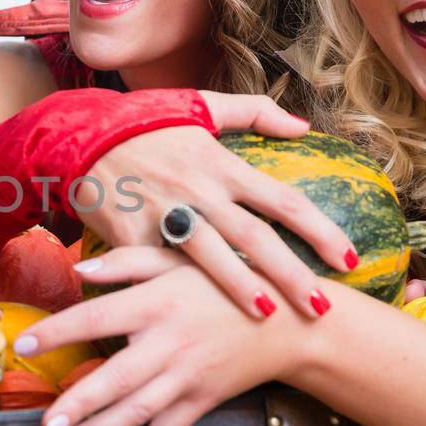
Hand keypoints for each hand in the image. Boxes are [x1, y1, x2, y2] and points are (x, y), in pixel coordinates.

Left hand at [18, 245, 297, 425]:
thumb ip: (128, 263)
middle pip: (117, 377)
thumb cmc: (225, 283)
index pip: (96, 317)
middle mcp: (169, 342)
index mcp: (157, 303)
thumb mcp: (180, 260)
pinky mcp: (202, 400)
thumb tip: (77, 271)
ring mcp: (187, 376)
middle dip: (79, 405)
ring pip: (137, 411)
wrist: (286, 321)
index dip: (59, 331)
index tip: (23, 343)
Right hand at [79, 91, 355, 319]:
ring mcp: (163, 212)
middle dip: (291, 274)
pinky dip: (176, 293)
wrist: (77, 136)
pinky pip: (158, 268)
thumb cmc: (141, 121)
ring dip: (241, 288)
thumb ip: (254, 113)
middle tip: (321, 306)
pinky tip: (194, 319)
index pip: (282, 199)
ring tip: (269, 317)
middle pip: (255, 236)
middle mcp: (198, 189)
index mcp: (220, 162)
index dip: (320, 230)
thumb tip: (304, 126)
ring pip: (211, 255)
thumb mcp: (198, 105)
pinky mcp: (129, 233)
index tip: (348, 258)